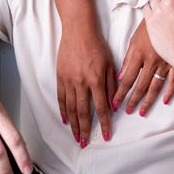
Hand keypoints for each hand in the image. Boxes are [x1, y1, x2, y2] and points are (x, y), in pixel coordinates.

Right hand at [57, 25, 116, 144]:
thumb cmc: (97, 45)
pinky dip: (63, 111)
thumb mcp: (110, 64)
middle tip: (85, 143)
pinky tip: (65, 120)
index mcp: (96, 80)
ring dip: (74, 125)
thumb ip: (111, 85)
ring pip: (71, 108)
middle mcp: (81, 83)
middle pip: (83, 112)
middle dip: (85, 130)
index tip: (106, 135)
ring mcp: (69, 81)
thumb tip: (113, 105)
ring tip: (75, 137)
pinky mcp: (60, 77)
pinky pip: (61, 98)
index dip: (104, 124)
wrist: (78, 31)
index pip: (102, 108)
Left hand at [112, 19, 173, 116]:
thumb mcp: (135, 40)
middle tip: (126, 111)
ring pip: (155, 86)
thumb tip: (121, 78)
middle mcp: (152, 60)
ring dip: (148, 100)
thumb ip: (128, 59)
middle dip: (132, 100)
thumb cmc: (149, 26)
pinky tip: (165, 101)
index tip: (115, 104)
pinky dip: (169, 92)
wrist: (169, 13)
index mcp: (139, 54)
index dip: (120, 93)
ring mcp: (166, 62)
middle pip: (140, 85)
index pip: (127, 79)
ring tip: (142, 112)